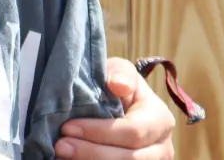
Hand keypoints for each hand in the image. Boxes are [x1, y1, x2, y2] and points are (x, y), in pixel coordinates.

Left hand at [55, 57, 175, 158]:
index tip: (68, 127)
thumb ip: (120, 73)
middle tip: (60, 146)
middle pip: (130, 159)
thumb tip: (119, 85)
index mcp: (160, 120)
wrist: (119, 104)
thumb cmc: (117, 85)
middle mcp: (162, 148)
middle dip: (92, 153)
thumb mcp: (119, 72)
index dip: (99, 132)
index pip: (133, 132)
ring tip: (62, 154)